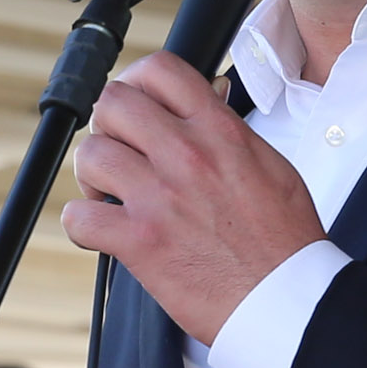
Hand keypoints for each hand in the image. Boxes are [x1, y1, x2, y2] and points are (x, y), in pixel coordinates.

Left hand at [59, 51, 322, 343]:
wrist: (288, 297)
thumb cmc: (285, 240)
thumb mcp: (270, 164)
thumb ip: (229, 131)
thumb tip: (208, 102)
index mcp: (220, 132)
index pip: (160, 70)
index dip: (136, 82)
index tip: (137, 106)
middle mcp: (187, 155)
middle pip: (113, 103)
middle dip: (108, 126)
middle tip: (120, 153)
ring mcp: (160, 197)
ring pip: (90, 154)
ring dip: (92, 175)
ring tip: (110, 195)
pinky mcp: (140, 241)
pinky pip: (78, 217)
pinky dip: (82, 224)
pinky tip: (102, 231)